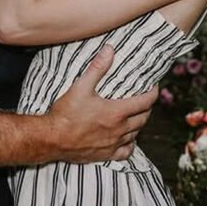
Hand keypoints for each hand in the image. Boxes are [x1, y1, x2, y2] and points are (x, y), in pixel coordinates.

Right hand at [45, 44, 157, 161]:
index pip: (145, 102)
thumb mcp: (81, 86)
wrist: (52, 139)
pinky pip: (126, 152)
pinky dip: (130, 145)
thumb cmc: (66, 113)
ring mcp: (113, 144)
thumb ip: (97, 68)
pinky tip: (127, 140)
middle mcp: (119, 129)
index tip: (154, 87)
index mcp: (116, 112)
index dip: (153, 93)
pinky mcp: (106, 155)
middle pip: (143, 118)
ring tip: (136, 116)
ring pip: (136, 134)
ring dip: (139, 124)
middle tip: (144, 100)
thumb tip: (109, 50)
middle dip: (147, 108)